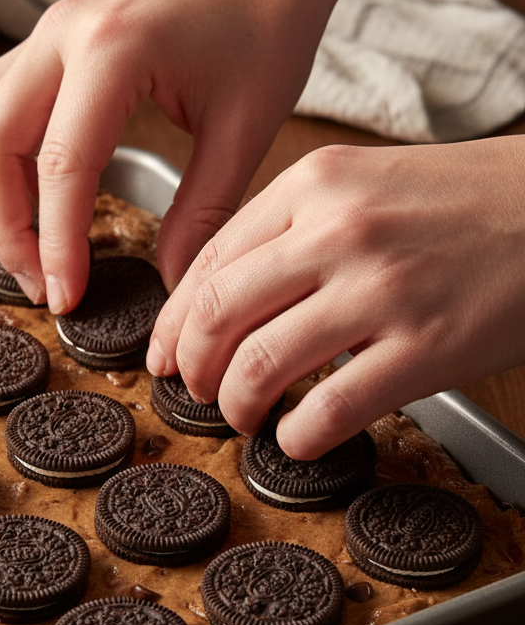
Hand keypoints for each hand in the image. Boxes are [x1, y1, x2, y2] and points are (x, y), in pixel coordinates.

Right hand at [0, 0, 362, 312]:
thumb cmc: (266, 21)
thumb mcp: (246, 126)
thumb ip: (203, 212)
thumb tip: (170, 281)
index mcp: (113, 49)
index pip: (61, 168)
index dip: (55, 245)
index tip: (65, 297)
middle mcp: (61, 35)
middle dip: (5, 231)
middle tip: (37, 284)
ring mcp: (45, 34)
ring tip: (22, 250)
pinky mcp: (45, 43)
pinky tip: (15, 199)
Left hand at [147, 137, 524, 458]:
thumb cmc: (461, 203)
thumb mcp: (364, 186)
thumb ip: (291, 232)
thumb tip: (222, 301)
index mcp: (314, 186)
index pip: (208, 263)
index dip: (172, 322)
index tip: (163, 354)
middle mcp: (339, 232)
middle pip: (218, 315)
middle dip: (192, 366)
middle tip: (197, 391)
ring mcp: (382, 289)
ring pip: (261, 364)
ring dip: (236, 406)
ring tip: (244, 417)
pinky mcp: (425, 347)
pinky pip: (329, 408)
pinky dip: (297, 436)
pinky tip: (296, 438)